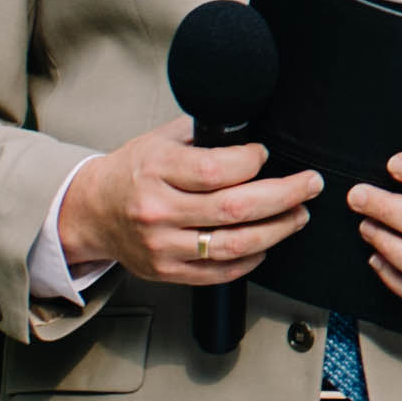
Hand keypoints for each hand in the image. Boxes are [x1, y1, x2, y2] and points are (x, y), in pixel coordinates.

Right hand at [63, 123, 320, 291]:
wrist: (90, 211)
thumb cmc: (132, 171)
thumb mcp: (160, 140)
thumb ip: (204, 135)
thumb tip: (253, 129)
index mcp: (155, 169)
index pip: (217, 170)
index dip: (252, 162)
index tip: (265, 154)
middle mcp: (157, 210)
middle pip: (235, 208)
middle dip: (285, 195)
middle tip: (310, 185)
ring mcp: (161, 245)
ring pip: (234, 244)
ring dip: (277, 230)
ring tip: (299, 215)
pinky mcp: (166, 271)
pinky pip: (219, 271)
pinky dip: (251, 259)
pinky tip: (267, 244)